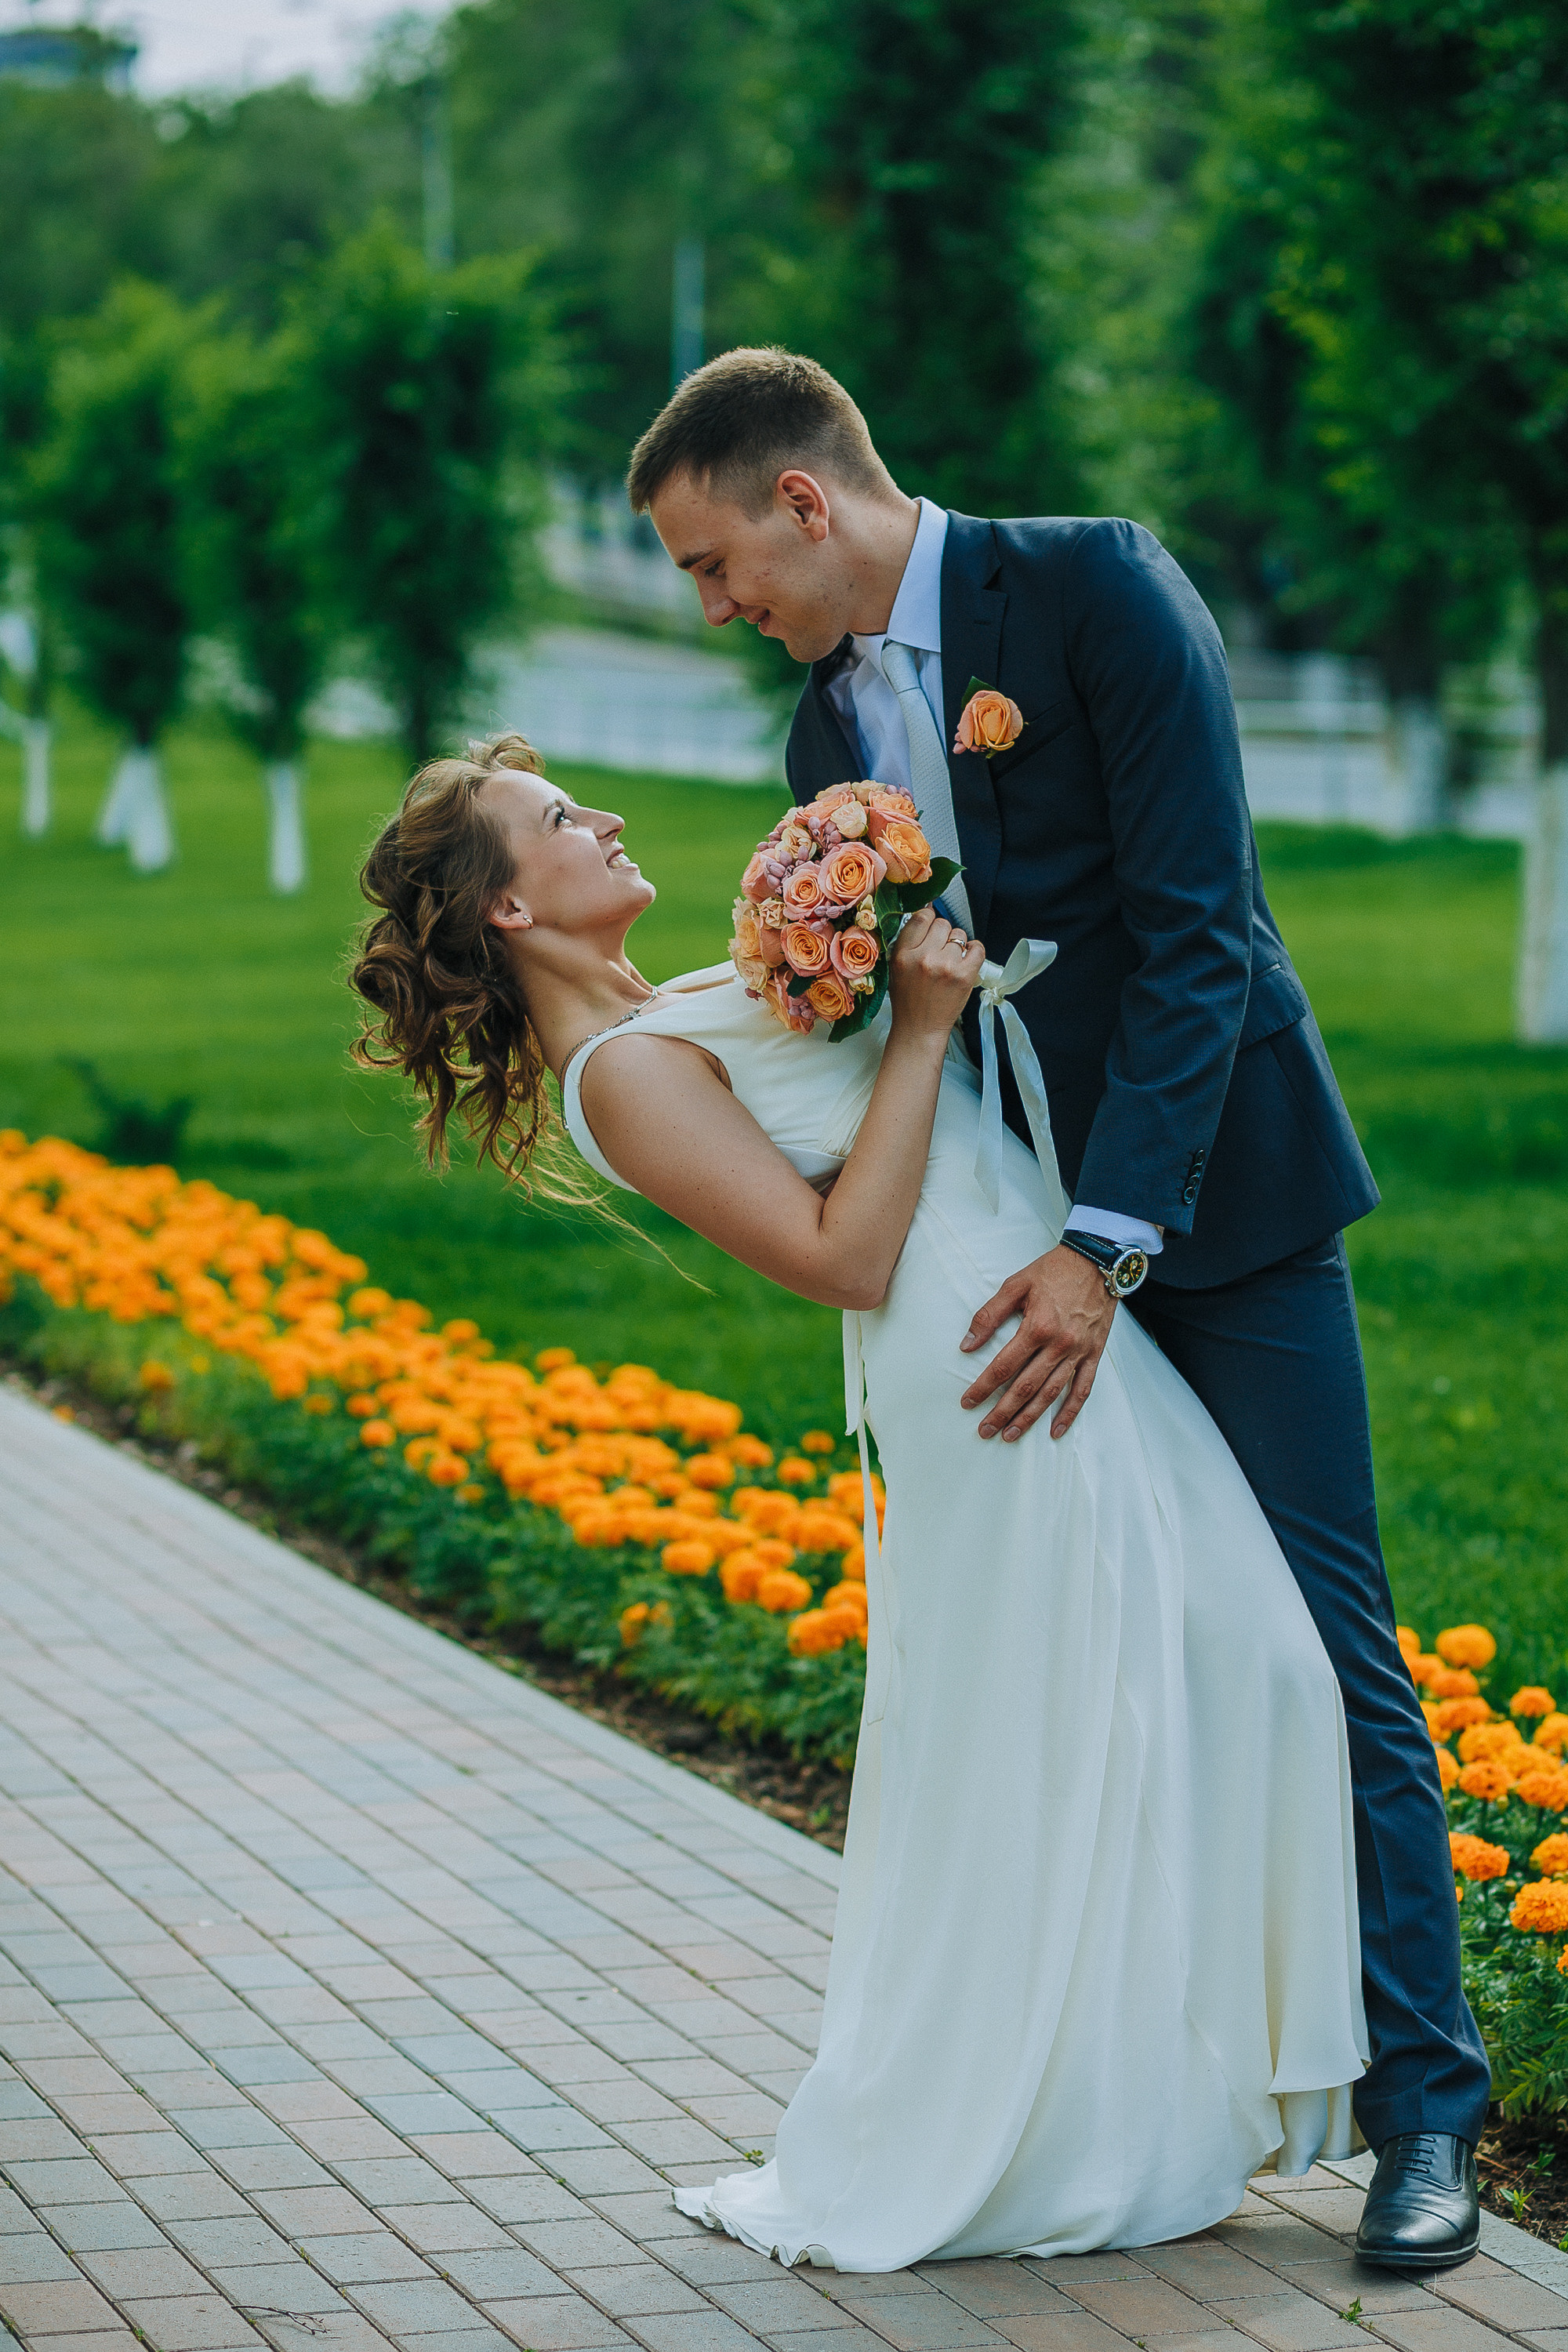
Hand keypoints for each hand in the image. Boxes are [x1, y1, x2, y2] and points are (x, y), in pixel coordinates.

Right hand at [887, 908, 985, 1043]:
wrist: (920, 1028)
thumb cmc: (908, 1000)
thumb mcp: (896, 968)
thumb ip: (908, 942)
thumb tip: (926, 913)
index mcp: (903, 955)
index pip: (921, 917)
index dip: (928, 918)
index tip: (931, 926)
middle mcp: (924, 958)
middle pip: (942, 924)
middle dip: (942, 935)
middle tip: (939, 951)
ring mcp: (945, 966)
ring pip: (959, 935)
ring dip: (957, 945)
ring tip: (949, 962)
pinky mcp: (964, 976)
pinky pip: (977, 948)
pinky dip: (974, 950)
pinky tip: (966, 959)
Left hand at [959, 1245, 1114, 1440]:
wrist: (1097, 1261)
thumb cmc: (1053, 1271)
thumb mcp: (1016, 1285)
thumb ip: (989, 1315)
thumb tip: (966, 1344)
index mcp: (1036, 1327)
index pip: (1003, 1366)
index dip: (983, 1387)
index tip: (968, 1402)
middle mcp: (1059, 1344)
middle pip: (1025, 1387)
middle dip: (1002, 1412)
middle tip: (985, 1430)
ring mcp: (1079, 1352)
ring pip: (1051, 1393)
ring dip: (1030, 1417)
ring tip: (1010, 1435)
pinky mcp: (1094, 1354)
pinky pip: (1083, 1389)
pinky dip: (1070, 1412)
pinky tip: (1056, 1430)